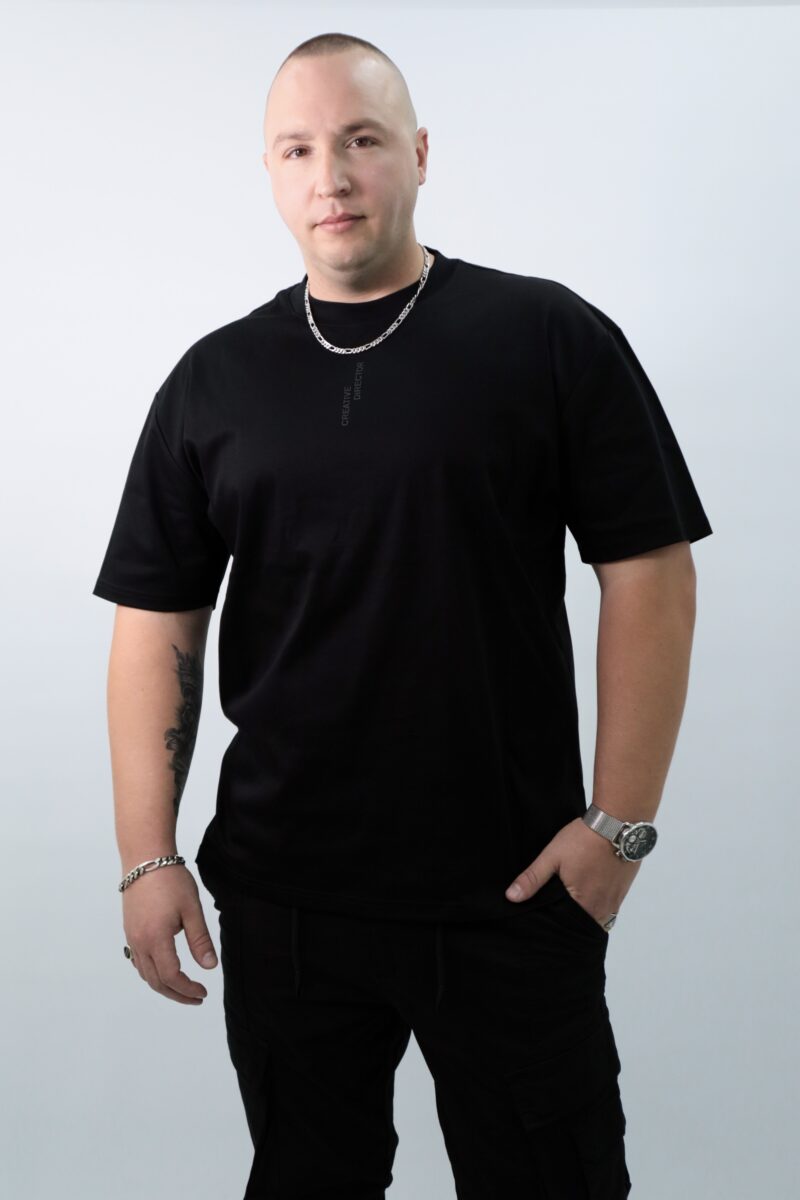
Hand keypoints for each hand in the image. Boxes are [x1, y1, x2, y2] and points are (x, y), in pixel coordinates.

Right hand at [122, 865, 217, 1004]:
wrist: (145, 858)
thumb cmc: (170, 880)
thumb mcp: (192, 909)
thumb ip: (200, 940)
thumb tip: (209, 968)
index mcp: (156, 940)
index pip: (171, 977)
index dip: (187, 990)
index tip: (203, 993)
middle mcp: (139, 943)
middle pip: (156, 982)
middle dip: (176, 994)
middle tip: (196, 998)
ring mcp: (131, 937)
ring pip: (145, 974)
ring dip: (163, 986)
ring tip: (183, 988)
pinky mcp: (129, 931)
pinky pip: (137, 961)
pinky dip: (151, 973)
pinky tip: (163, 970)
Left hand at [505, 817, 640, 925]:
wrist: (617, 823)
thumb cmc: (584, 839)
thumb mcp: (552, 856)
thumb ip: (532, 878)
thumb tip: (511, 897)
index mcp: (582, 904)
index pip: (566, 926)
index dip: (555, 923)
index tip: (546, 917)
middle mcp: (601, 908)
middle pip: (583, 924)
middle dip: (570, 920)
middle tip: (557, 909)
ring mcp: (615, 901)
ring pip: (598, 918)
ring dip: (586, 914)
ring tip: (572, 902)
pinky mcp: (623, 891)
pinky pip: (609, 908)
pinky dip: (598, 905)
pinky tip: (589, 892)